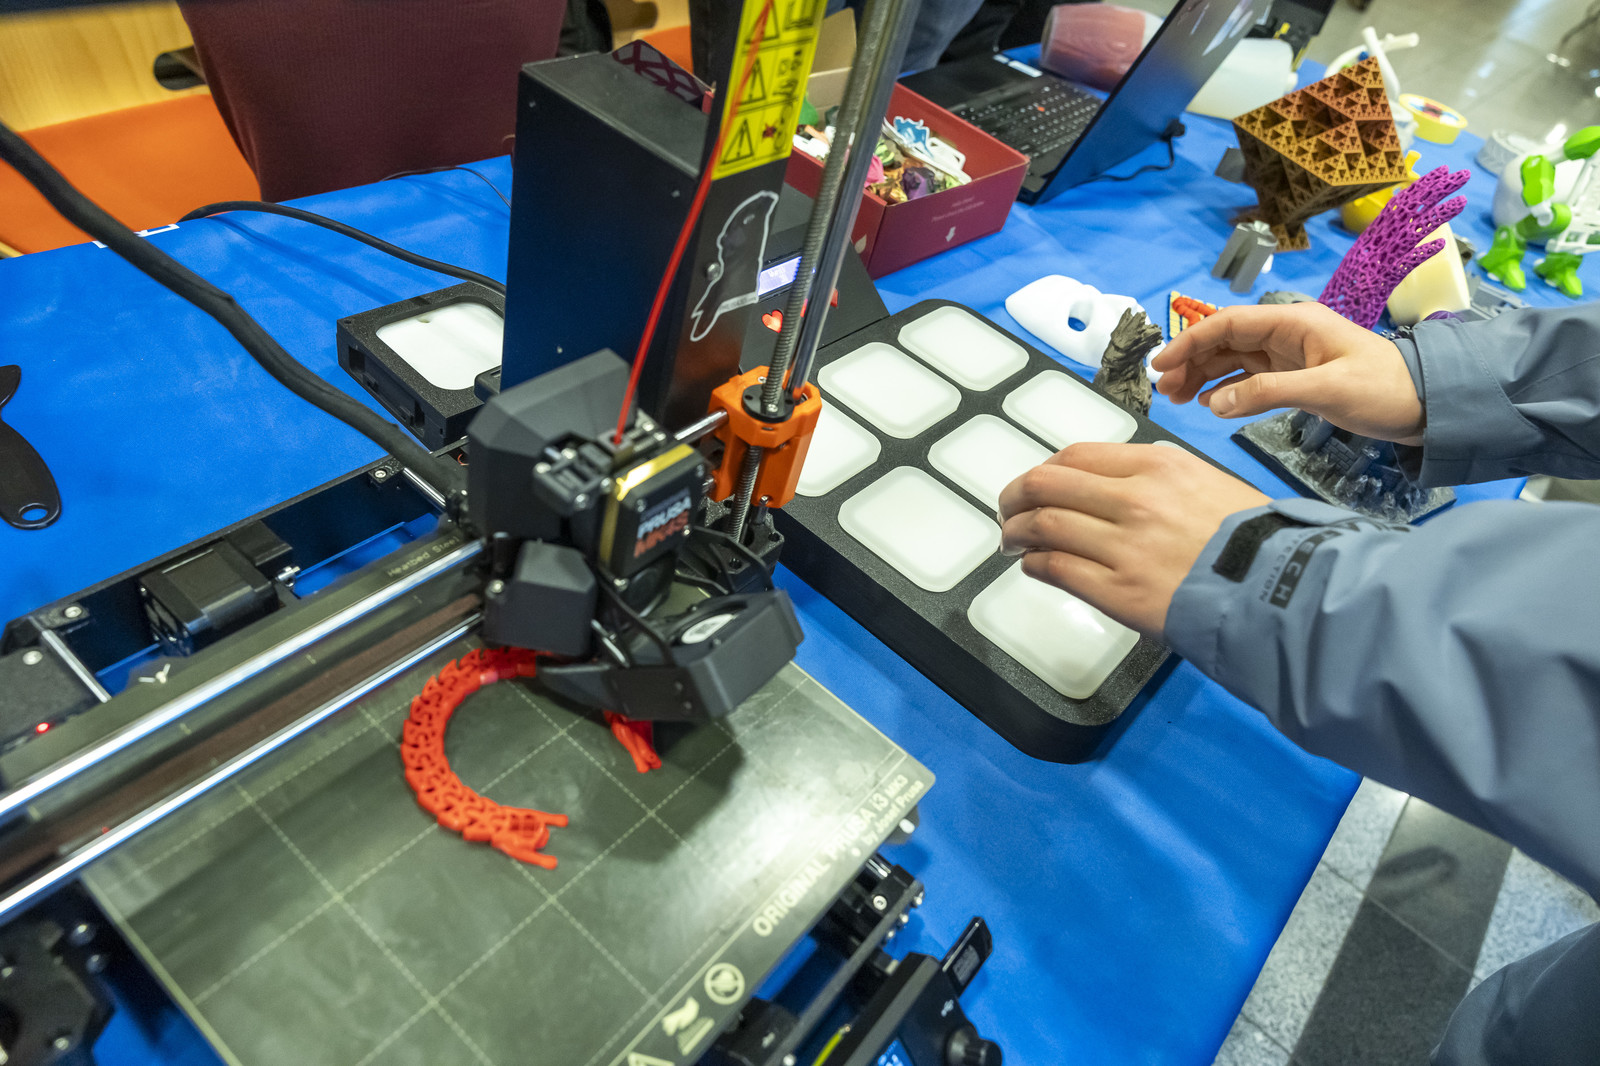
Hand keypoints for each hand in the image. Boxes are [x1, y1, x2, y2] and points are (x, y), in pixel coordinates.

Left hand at [997, 444, 1268, 637]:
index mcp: (1159, 464)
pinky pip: (1055, 568)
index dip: (1046, 469)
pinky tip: (1033, 566)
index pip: (1077, 455)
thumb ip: (1157, 480)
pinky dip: (1034, 564)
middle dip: (1015, 497)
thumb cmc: (1254, 540)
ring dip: (1015, 532)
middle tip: (1009, 512)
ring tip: (1011, 542)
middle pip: (1046, 483)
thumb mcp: (1209, 483)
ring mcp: (1124, 545)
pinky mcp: (1119, 591)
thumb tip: (1111, 489)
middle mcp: (1135, 498)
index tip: (1038, 484)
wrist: (1281, 589)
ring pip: (1042, 524)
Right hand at [1152, 302, 1424, 445]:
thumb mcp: (1326, 390)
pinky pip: (1249, 380)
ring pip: (1232, 361)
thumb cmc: (1384, 389)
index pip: (1227, 324)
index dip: (1189, 341)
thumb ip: (1268, 394)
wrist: (1426, 406)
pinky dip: (1226, 392)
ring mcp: (1289, 356)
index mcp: (1293, 323)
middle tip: (1165, 390)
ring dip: (1203, 377)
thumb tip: (1214, 403)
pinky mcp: (1295, 377)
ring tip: (1178, 400)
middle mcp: (1286, 334)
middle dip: (1191, 362)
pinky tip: (1211, 406)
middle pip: (1224, 342)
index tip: (1160, 363)